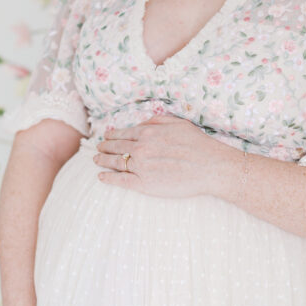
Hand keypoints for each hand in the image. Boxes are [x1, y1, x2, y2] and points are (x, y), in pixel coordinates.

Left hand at [94, 114, 224, 197]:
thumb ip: (158, 122)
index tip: (107, 136)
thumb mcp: (179, 124)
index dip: (113, 135)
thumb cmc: (198, 145)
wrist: (210, 166)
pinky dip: (108, 178)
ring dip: (103, 160)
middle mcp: (141, 148)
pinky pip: (120, 181)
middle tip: (98, 147)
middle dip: (105, 146)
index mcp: (148, 133)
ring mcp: (141, 166)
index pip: (124, 133)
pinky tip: (101, 177)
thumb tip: (143, 123)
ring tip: (96, 160)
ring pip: (115, 162)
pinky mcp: (143, 184)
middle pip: (116, 147)